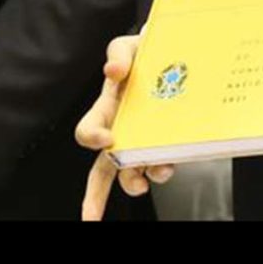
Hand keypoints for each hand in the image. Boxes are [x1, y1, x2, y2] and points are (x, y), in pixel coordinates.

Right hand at [76, 31, 174, 220]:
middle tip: (91, 217)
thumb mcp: (130, 46)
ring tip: (153, 177)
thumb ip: (119, 53)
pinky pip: (160, 163)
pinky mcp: (165, 142)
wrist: (174, 52)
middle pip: (102, 170)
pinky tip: (170, 164)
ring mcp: (143, 139)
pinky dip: (163, 168)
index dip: (91, 137)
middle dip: (94, 197)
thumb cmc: (145, 51)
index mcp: (107, 108)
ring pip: (133, 173)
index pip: (87, 131)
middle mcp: (121, 130)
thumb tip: (114, 70)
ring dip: (138, 181)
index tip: (106, 139)